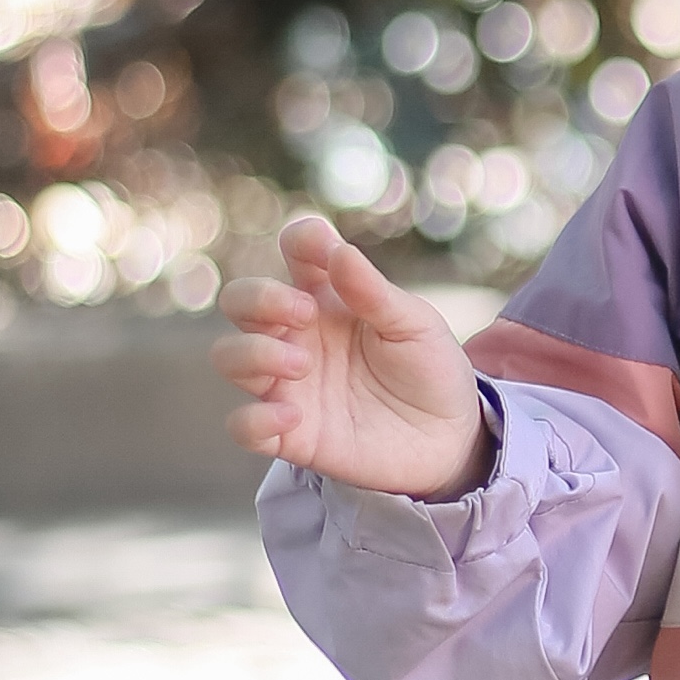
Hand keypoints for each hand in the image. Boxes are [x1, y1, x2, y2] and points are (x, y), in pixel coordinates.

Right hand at [213, 215, 490, 496]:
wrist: (450, 438)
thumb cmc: (429, 370)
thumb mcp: (415, 326)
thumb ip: (374, 292)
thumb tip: (339, 250)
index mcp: (328, 297)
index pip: (295, 251)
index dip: (302, 240)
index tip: (323, 248)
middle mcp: (298, 335)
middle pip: (240, 299)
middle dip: (259, 297)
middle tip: (304, 312)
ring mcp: (289, 384)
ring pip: (228, 356)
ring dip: (253, 353)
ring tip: (301, 364)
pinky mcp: (290, 433)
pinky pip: (243, 425)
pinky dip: (254, 419)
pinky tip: (293, 417)